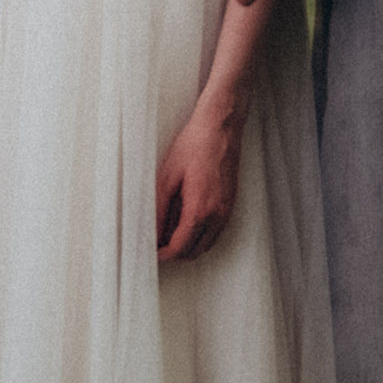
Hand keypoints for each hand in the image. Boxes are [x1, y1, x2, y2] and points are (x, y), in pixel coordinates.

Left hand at [157, 92, 244, 262]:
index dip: (163, 255)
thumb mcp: (167, 176)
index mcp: (200, 209)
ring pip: (208, 244)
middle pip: (195, 251)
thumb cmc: (195, 144)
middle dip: (175, 254)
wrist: (221, 126)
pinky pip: (216, 231)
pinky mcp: (231, 203)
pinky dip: (201, 236)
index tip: (151, 253)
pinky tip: (186, 222)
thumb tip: (151, 230)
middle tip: (157, 247)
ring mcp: (227, 209)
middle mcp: (218, 214)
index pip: (180, 248)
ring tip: (169, 236)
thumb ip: (158, 208)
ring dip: (189, 246)